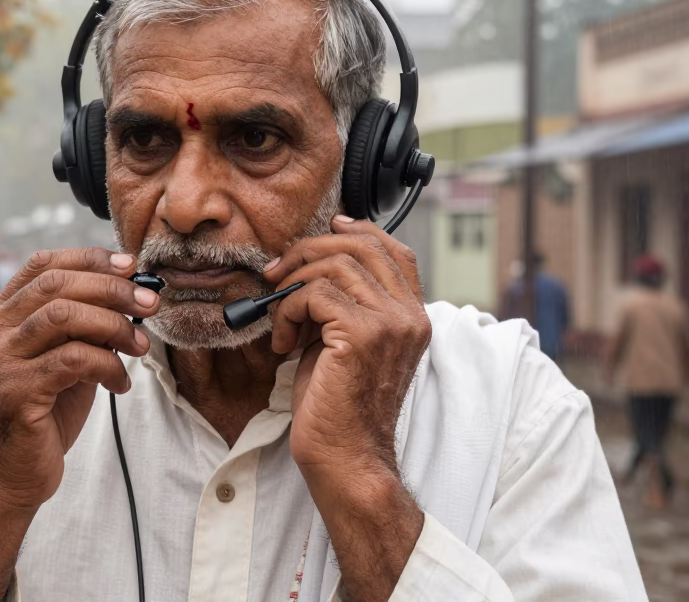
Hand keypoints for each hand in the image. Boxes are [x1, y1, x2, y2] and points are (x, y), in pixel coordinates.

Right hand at [0, 247, 159, 514]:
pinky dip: (108, 366)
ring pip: (64, 316)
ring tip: (140, 345)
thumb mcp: (60, 361)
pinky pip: (73, 360)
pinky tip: (121, 383)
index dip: (89, 259)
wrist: (8, 479)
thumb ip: (82, 328)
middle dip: (111, 288)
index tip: (129, 266)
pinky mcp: (16, 392)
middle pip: (56, 284)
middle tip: (149, 303)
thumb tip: (130, 294)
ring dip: (114, 325)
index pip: (42, 265)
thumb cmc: (39, 418)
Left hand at [262, 216, 428, 599]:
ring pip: (333, 267)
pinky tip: (284, 342)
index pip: (395, 251)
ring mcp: (390, 324)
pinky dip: (288, 312)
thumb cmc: (338, 408)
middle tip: (276, 273)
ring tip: (281, 321)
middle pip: (361, 247)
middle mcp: (409, 316)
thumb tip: (308, 267)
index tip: (327, 229)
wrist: (346, 458)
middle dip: (309, 251)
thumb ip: (342, 305)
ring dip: (292, 287)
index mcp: (412, 318)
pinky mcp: (362, 335)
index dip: (360, 230)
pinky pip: (314, 295)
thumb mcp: (344, 344)